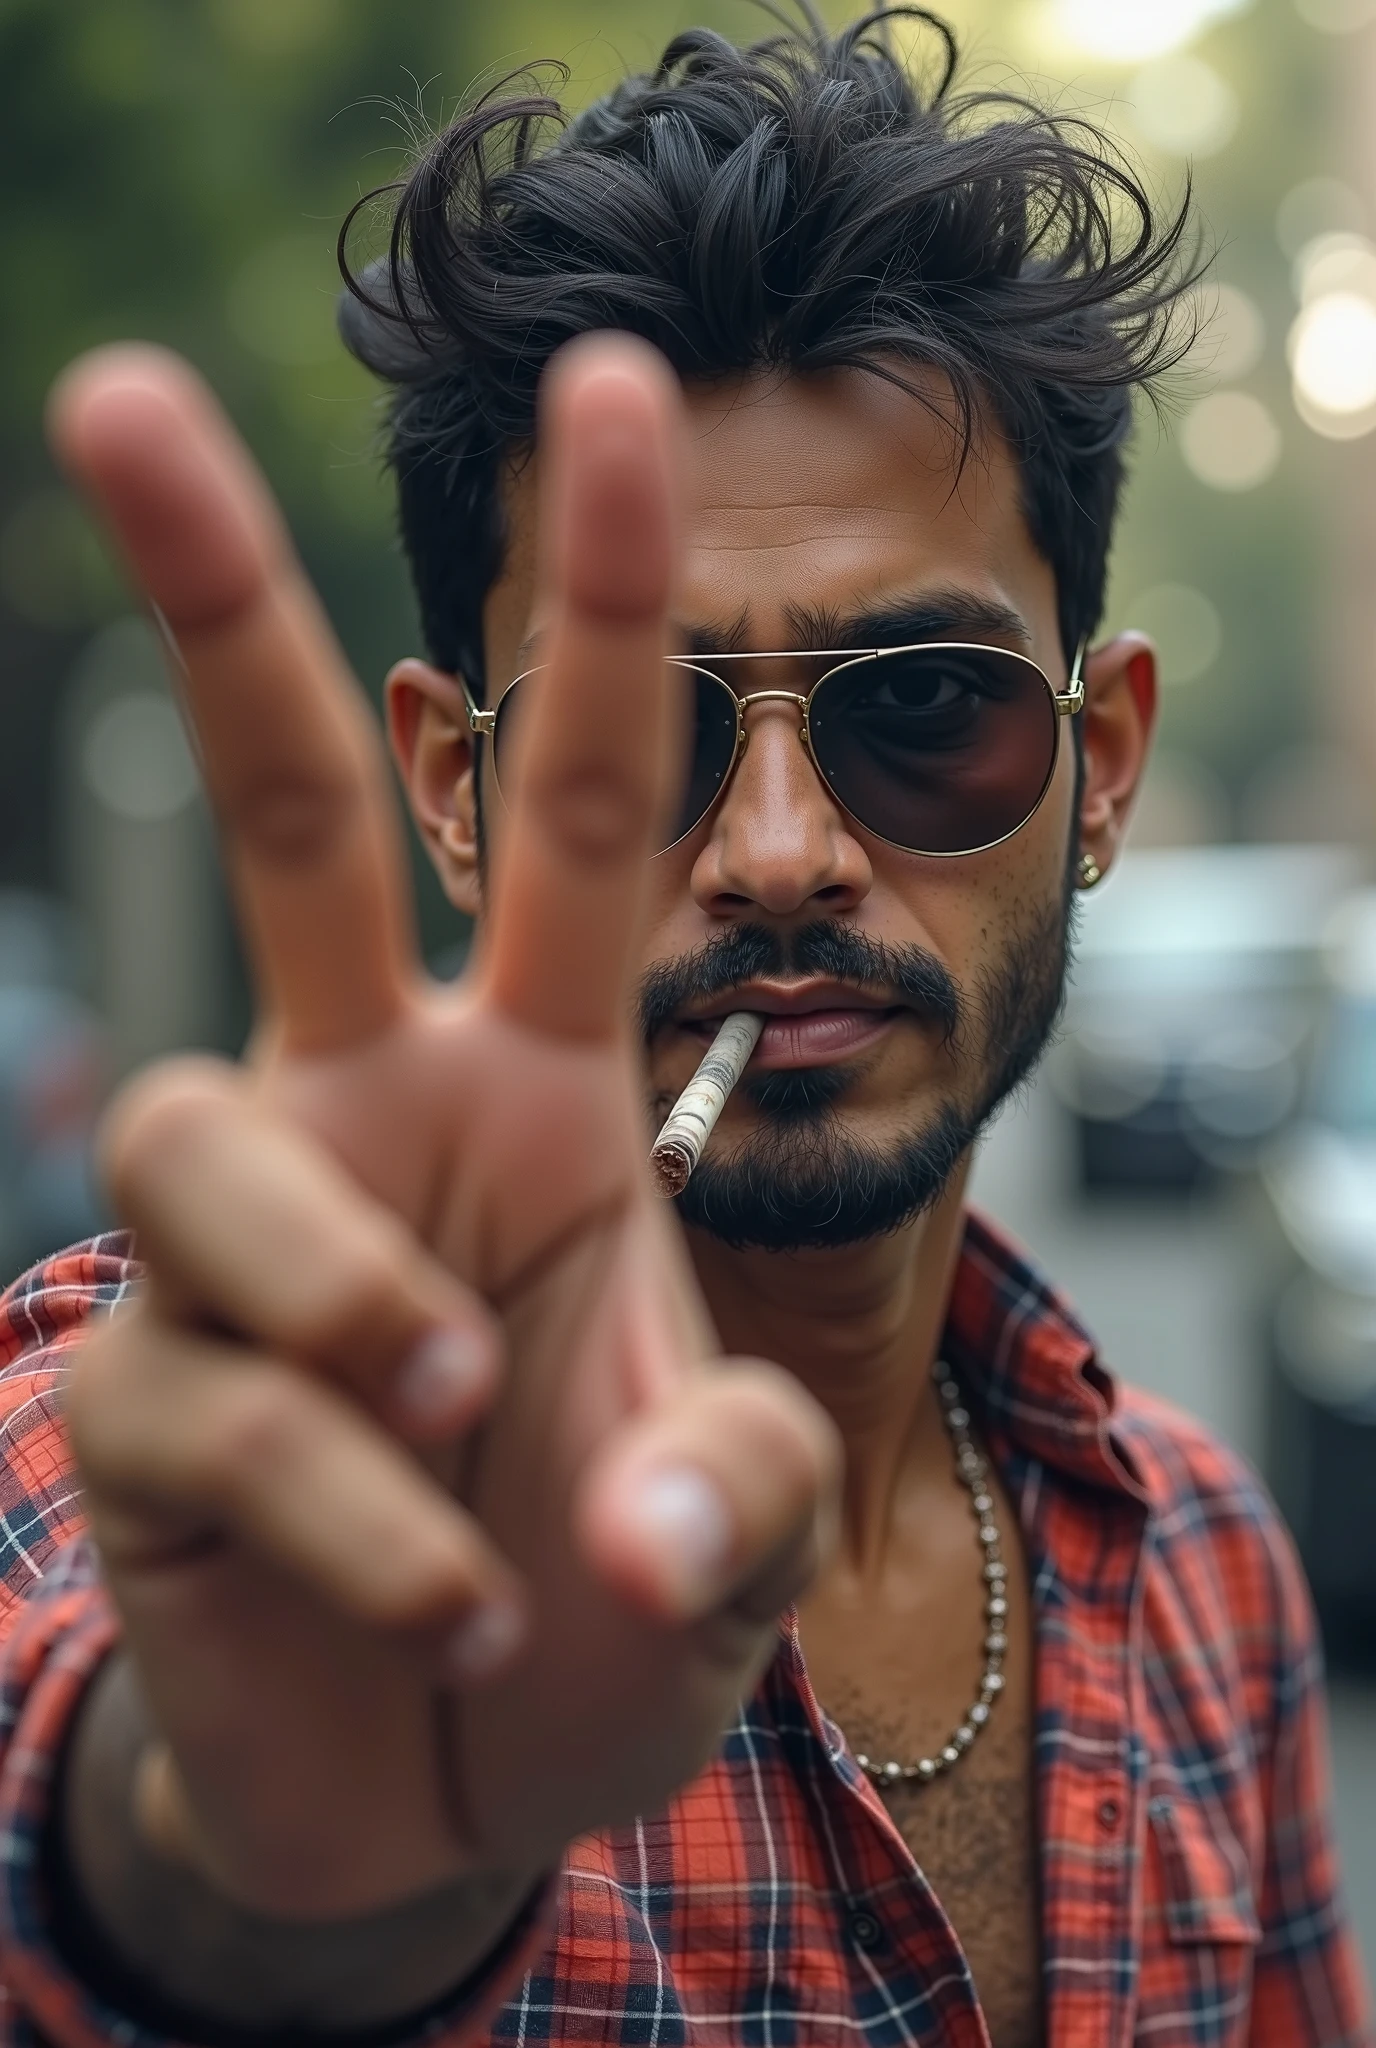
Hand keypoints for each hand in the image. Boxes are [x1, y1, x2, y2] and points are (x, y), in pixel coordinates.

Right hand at [50, 339, 838, 1944]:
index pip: (576, 809)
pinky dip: (346, 1512)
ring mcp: (245, 1242)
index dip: (600, 605)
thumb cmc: (601, 1610)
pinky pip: (214, 1396)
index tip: (619, 392)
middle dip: (218, 606)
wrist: (444, 1771)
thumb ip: (726, 1493)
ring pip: (198, 1133)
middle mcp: (376, 1113)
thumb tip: (612, 1528)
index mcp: (540, 1084)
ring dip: (346, 1297)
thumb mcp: (724, 1534)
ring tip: (459, 1433)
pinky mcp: (135, 1388)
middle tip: (118, 389)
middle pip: (276, 821)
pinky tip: (440, 1608)